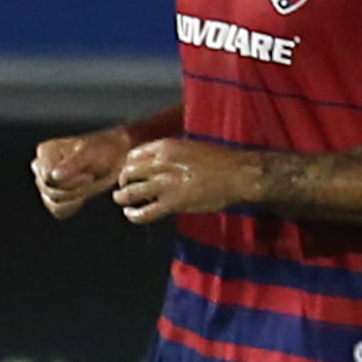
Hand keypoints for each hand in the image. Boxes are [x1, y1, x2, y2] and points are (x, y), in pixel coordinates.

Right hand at [30, 128, 128, 219]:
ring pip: (52, 201)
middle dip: (74, 189)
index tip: (88, 175)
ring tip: (87, 183)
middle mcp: (41, 165)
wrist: (113, 156)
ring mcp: (45, 181)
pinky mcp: (52, 194)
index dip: (69, 181)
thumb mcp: (90, 155)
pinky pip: (56, 209)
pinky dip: (72, 206)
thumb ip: (71, 165)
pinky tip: (82, 196)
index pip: (47, 177)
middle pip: (49, 189)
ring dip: (75, 196)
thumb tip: (53, 175)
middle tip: (90, 178)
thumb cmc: (102, 150)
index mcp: (46, 150)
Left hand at [112, 138, 260, 224]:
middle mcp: (160, 163)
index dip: (129, 165)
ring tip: (123, 200)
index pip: (133, 155)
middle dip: (123, 181)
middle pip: (127, 172)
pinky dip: (132, 215)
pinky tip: (131, 213)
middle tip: (126, 187)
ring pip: (129, 193)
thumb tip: (158, 163)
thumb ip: (171, 154)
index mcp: (166, 147)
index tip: (132, 172)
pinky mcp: (172, 203)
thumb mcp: (190, 147)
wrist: (239, 174)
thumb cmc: (221, 160)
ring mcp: (165, 184)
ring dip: (122, 198)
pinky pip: (143, 213)